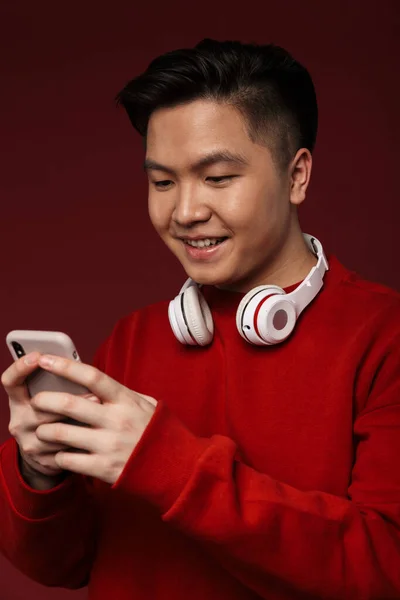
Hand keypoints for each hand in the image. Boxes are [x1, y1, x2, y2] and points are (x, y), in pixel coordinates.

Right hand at [1, 352, 99, 477]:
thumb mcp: (48, 397)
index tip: (37, 355)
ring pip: (54, 429)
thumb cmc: (55, 414)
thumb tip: (74, 364)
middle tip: (93, 394)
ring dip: (79, 421)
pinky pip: (64, 449)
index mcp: (18, 400)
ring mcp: (28, 442)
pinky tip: (94, 435)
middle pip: (40, 405)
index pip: (10, 381)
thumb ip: (55, 383)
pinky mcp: (41, 460)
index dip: (20, 367)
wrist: (47, 455)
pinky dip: (80, 441)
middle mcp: (18, 420)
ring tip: (98, 413)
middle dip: (67, 399)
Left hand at [31, 354, 156, 484]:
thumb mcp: (147, 405)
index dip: (65, 366)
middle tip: (35, 401)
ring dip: (44, 431)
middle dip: (44, 400)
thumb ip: (123, 394)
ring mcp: (109, 445)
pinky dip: (58, 456)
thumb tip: (97, 383)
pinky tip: (60, 454)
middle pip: (69, 404)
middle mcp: (116, 420)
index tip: (45, 359)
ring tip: (42, 430)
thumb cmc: (159, 432)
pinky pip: (68, 460)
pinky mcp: (104, 468)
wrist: (176, 468)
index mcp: (126, 400)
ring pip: (61, 434)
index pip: (92, 377)